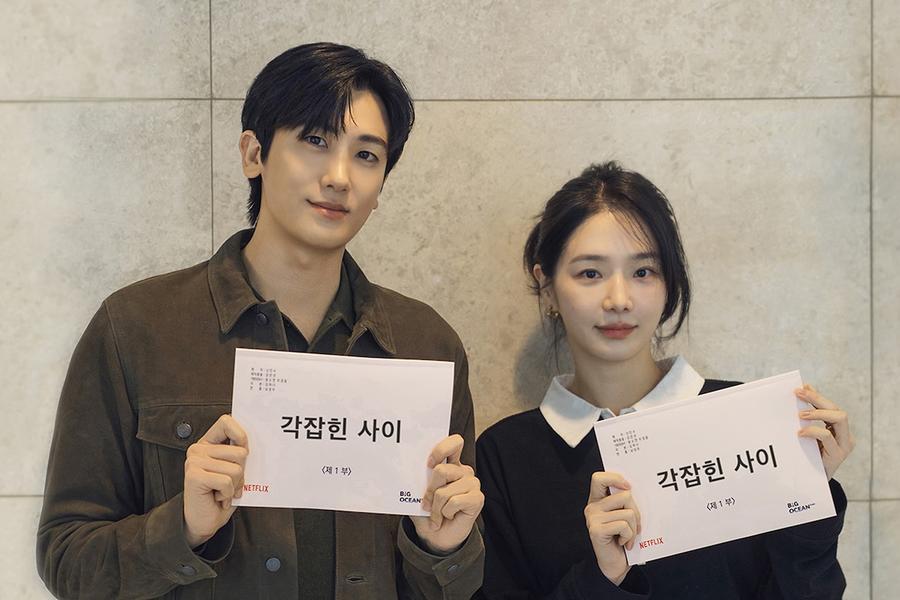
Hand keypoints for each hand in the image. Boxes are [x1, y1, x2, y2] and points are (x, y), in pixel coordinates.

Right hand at [183, 414, 248, 547]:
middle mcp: (198, 449)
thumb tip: (257, 441)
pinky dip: (227, 494)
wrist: (204, 522)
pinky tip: (217, 497)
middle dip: (241, 473)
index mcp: (208, 443)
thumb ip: (238, 453)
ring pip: (236, 469)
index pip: (226, 421)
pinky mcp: (193, 476)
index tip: (244, 452)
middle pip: (240, 452)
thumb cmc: (221, 495)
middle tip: (229, 484)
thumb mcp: (234, 470)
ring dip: (235, 486)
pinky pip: (227, 481)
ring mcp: (194, 461)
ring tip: (223, 491)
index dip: (241, 435)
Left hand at [411, 434, 483, 554]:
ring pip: (445, 490)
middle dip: (430, 490)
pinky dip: (445, 513)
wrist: (436, 537)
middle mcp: (463, 471)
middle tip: (427, 502)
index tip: (427, 464)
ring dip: (436, 507)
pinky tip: (448, 517)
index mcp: (451, 464)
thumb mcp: (417, 495)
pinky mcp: (477, 498)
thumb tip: (402, 470)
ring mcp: (472, 484)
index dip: (441, 449)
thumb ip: (414, 482)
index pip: (454, 442)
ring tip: (438, 514)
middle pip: (442, 470)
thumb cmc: (428, 514)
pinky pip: (454, 502)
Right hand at [584, 471, 640, 585]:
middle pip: (624, 495)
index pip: (599, 478)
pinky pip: (623, 525)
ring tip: (628, 536)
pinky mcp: (596, 530)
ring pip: (627, 512)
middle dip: (636, 511)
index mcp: (598, 500)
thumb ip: (624, 503)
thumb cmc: (621, 539)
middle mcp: (592, 507)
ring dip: (634, 528)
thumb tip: (634, 491)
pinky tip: (623, 543)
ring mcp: (592, 518)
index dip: (615, 478)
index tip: (628, 487)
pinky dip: (629, 536)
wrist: (614, 565)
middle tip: (634, 526)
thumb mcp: (623, 516)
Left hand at [796, 384, 854, 479]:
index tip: (801, 388)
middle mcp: (845, 435)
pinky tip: (800, 432)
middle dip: (817, 399)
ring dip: (818, 412)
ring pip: (840, 418)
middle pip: (838, 409)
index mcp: (839, 429)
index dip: (817, 396)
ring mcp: (844, 445)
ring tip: (800, 414)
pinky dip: (813, 430)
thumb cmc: (809, 457)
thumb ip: (809, 417)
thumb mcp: (808, 435)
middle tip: (798, 394)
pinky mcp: (837, 455)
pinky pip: (828, 436)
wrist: (812, 483)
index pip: (831, 407)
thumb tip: (804, 390)